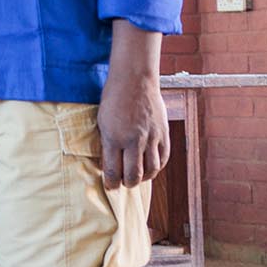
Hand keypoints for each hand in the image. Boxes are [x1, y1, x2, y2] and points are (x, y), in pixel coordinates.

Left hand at [99, 22, 167, 188]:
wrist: (135, 80)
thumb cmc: (114, 100)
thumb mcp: (103, 122)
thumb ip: (108, 144)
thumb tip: (110, 164)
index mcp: (114, 138)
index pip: (113, 171)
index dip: (111, 183)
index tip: (110, 186)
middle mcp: (134, 140)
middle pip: (134, 175)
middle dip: (127, 184)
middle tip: (123, 184)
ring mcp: (151, 137)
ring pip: (151, 169)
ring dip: (144, 178)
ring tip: (137, 177)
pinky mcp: (163, 132)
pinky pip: (164, 157)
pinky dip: (157, 166)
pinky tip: (151, 167)